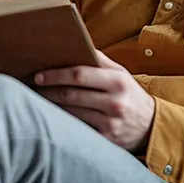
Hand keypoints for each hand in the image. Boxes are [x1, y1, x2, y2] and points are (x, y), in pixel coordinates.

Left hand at [34, 50, 155, 151]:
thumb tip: (76, 43)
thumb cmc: (130, 94)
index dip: (56, 74)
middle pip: (71, 95)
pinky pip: (78, 128)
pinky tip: (51, 116)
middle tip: (32, 87)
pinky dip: (63, 121)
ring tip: (37, 99)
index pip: (80, 74)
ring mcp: (110, 123)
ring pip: (71, 112)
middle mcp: (115, 102)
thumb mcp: (121, 74)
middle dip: (48, 90)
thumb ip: (100, 60)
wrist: (151, 126)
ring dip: (51, 106)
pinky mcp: (105, 139)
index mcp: (118, 81)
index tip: (38, 75)